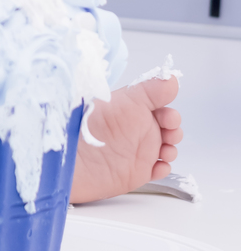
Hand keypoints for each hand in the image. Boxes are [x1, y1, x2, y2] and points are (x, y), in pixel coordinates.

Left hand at [70, 76, 183, 204]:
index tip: (169, 118)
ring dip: (172, 149)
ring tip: (165, 152)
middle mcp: (136, 129)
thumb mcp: (127, 101)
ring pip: (166, 149)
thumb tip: (172, 79)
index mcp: (134, 109)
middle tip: (169, 135)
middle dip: (174, 131)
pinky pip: (157, 170)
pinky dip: (163, 169)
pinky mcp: (136, 172)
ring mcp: (137, 151)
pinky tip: (157, 167)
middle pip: (167, 129)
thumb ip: (151, 89)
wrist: (75, 159)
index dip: (170, 113)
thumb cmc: (93, 125)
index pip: (160, 107)